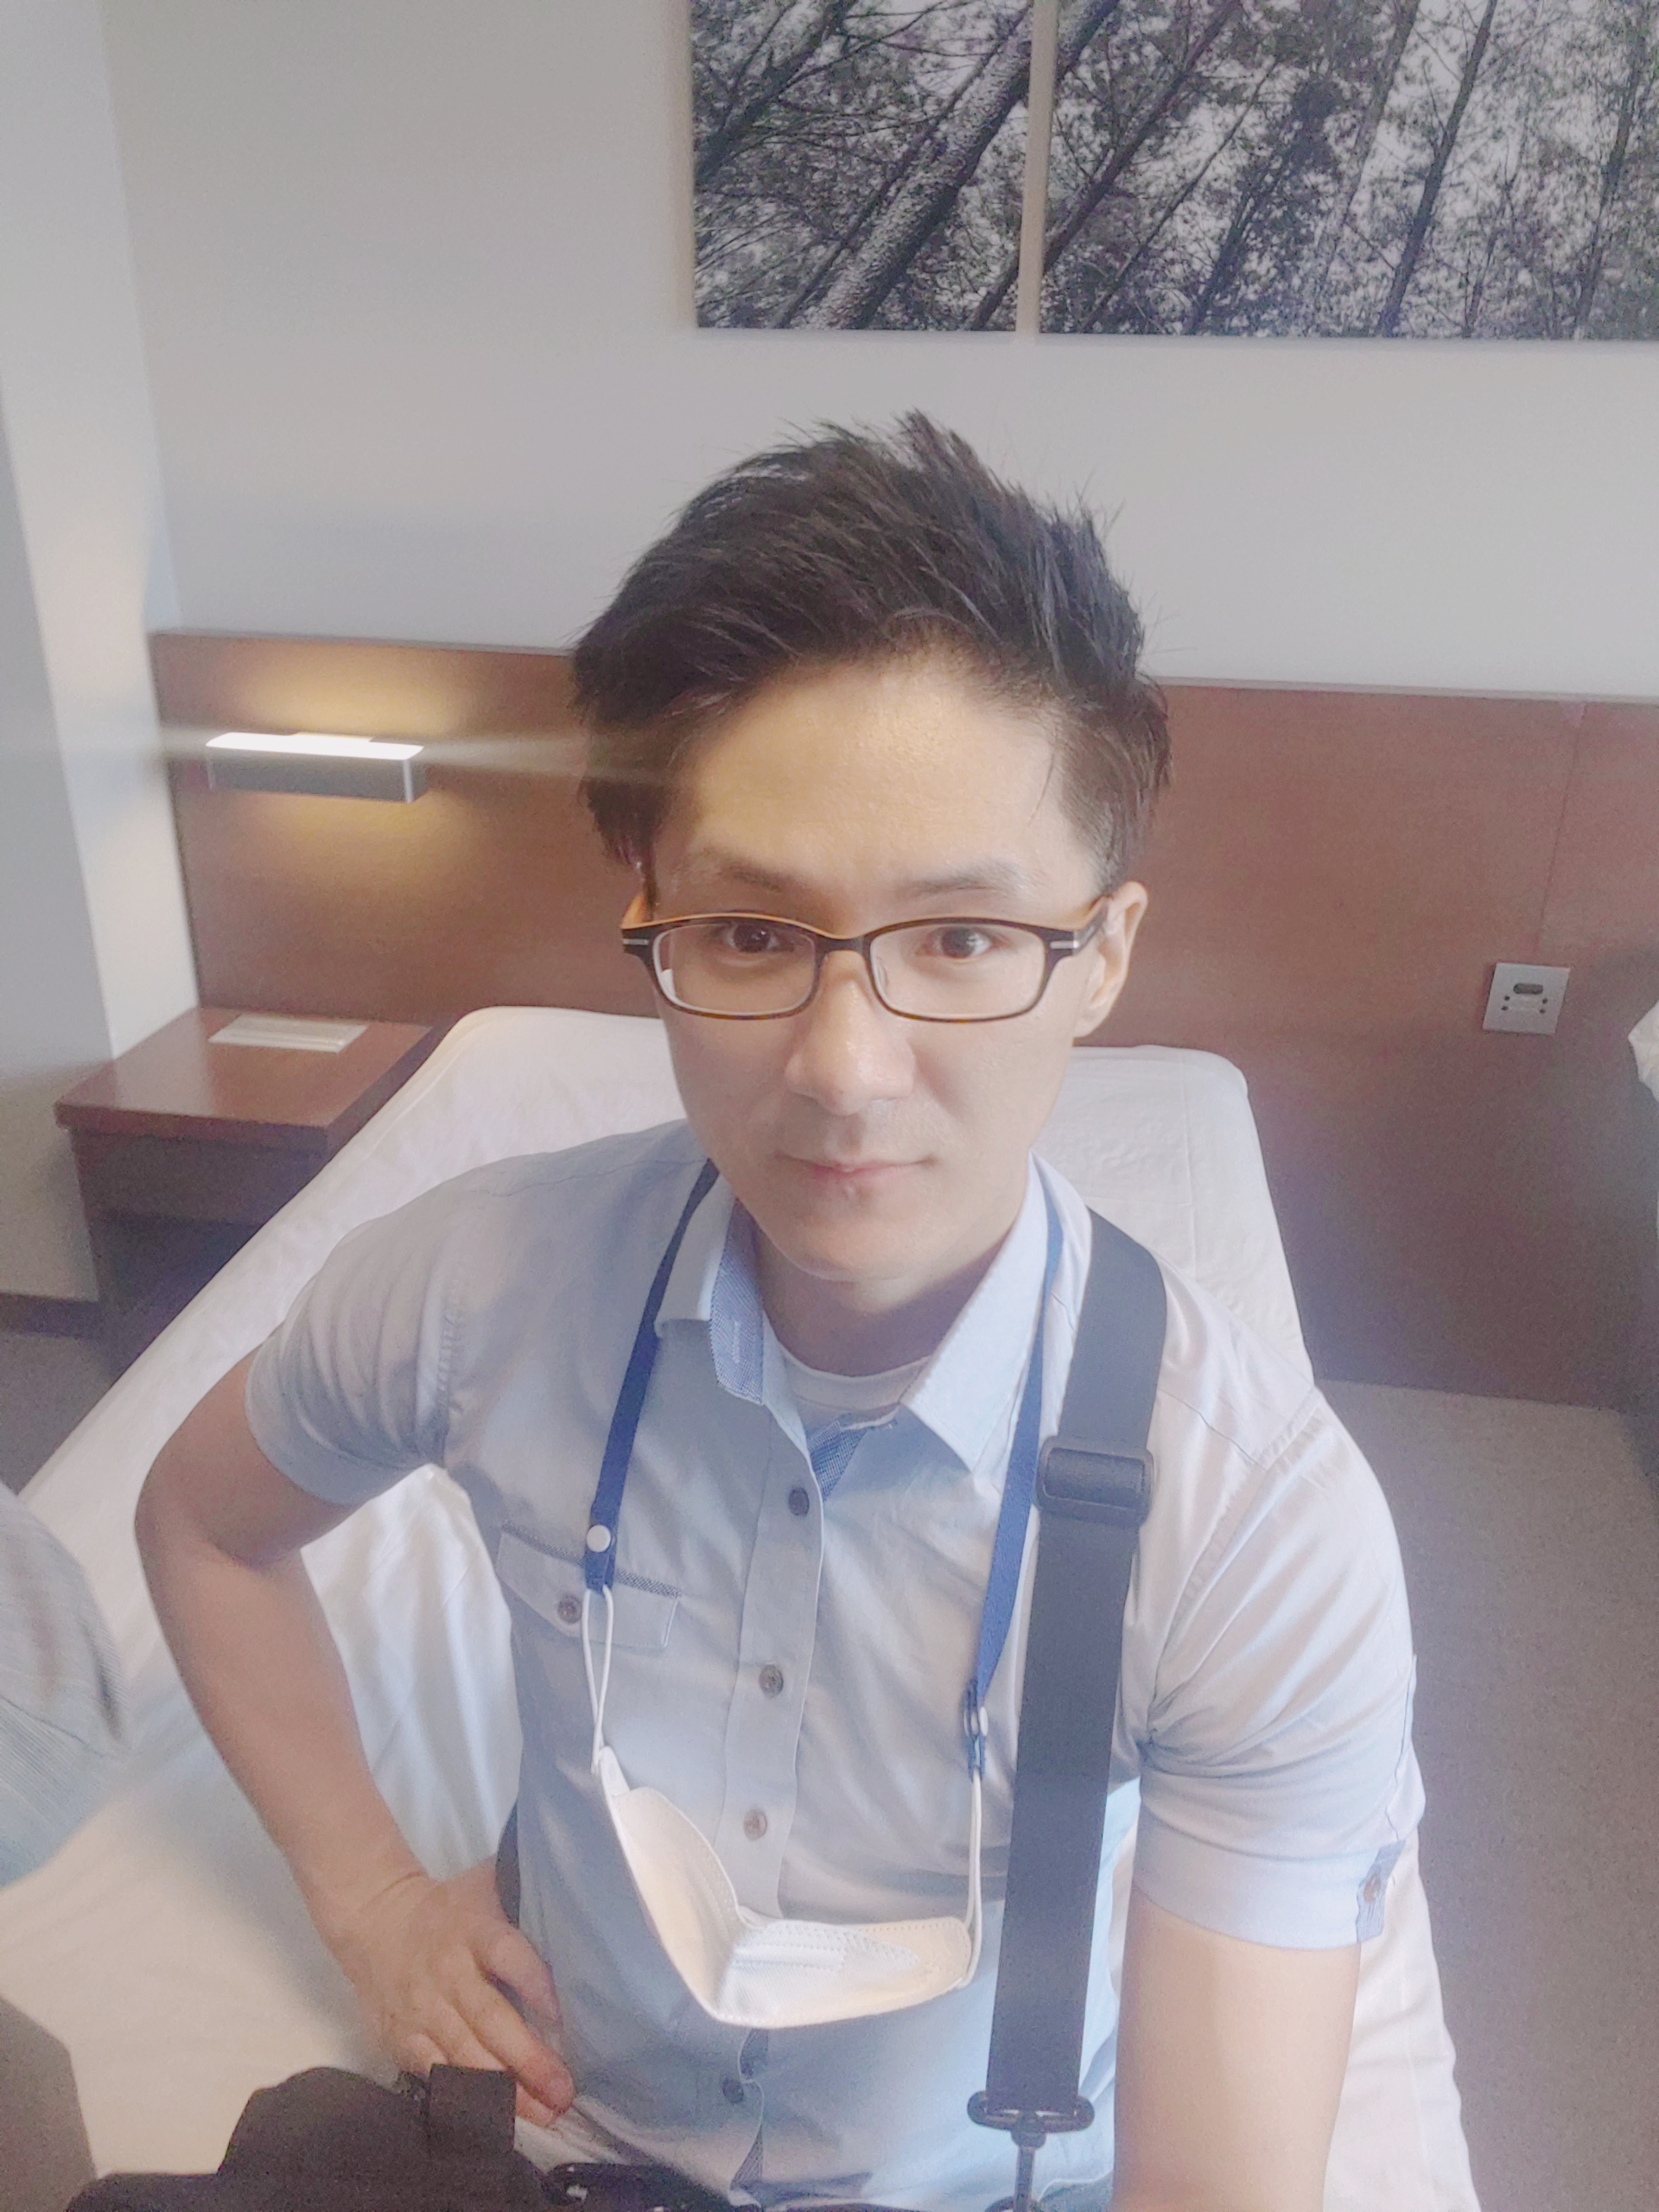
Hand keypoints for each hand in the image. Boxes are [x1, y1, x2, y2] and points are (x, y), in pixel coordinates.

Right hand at [329, 1857, 574, 2124]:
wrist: (375, 1919)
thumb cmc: (449, 1907)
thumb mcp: (485, 1885)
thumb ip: (525, 1895)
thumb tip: (581, 1900)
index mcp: (473, 1930)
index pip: (507, 1954)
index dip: (535, 1983)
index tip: (563, 2017)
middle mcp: (449, 1972)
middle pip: (490, 2018)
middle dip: (528, 2059)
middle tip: (564, 2090)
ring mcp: (423, 2010)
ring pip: (465, 2055)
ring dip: (505, 2090)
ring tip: (543, 2114)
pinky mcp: (403, 2039)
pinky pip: (436, 2074)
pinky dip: (464, 2097)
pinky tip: (494, 2118)